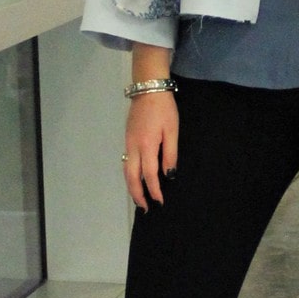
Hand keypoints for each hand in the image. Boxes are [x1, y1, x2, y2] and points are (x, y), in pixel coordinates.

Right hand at [123, 92, 177, 208]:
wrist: (148, 88)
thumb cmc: (164, 109)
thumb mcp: (172, 131)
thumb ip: (170, 154)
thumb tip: (168, 175)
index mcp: (146, 145)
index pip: (149, 174)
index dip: (154, 190)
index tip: (159, 202)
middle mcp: (133, 147)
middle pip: (131, 176)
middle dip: (137, 194)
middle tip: (144, 208)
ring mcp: (128, 142)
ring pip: (126, 170)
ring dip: (131, 186)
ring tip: (139, 198)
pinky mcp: (127, 138)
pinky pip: (126, 162)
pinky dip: (130, 175)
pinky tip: (136, 179)